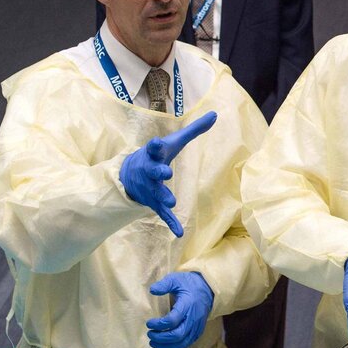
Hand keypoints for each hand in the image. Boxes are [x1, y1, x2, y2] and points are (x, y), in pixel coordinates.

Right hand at [119, 111, 216, 236]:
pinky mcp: (153, 202)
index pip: (154, 148)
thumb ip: (194, 129)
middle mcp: (149, 171)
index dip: (156, 145)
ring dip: (163, 197)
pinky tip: (179, 233)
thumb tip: (216, 114)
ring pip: (155, 193)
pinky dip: (170, 222)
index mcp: (154, 154)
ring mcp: (150, 188)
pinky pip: (161, 214)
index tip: (158, 142)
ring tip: (172, 202)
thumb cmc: (158, 155)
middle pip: (153, 171)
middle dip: (158, 172)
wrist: (130, 173)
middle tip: (166, 173)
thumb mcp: (174, 141)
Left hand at [146, 272, 213, 347]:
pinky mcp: (198, 331)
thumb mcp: (176, 279)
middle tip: (150, 334)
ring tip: (153, 342)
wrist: (208, 289)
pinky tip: (163, 346)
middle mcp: (194, 318)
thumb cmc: (188, 284)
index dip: (159, 324)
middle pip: (177, 335)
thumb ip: (164, 284)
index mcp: (188, 305)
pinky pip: (186, 344)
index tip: (149, 323)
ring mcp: (197, 326)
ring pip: (182, 342)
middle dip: (161, 337)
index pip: (173, 320)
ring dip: (166, 346)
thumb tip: (152, 290)